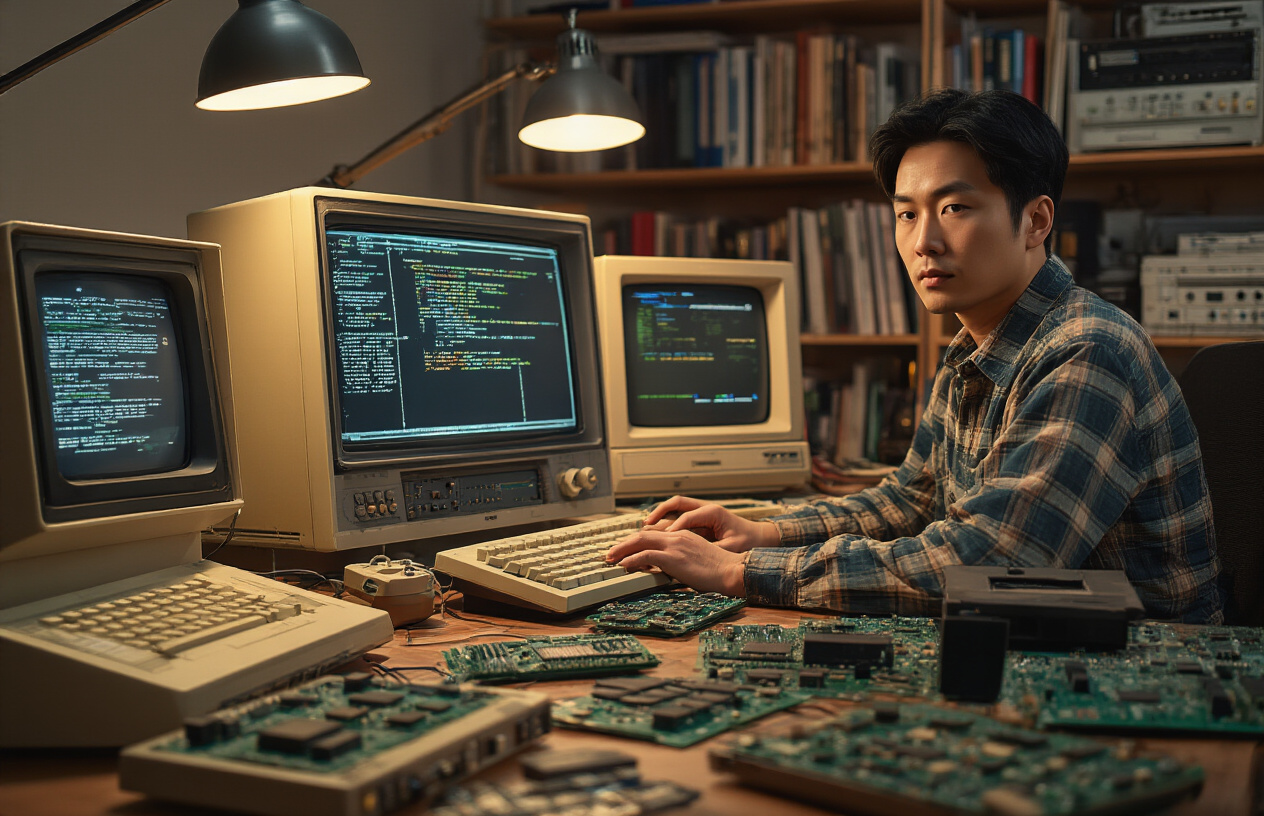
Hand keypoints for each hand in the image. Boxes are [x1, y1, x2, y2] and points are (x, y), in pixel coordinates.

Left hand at [605, 529, 746, 596]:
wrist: (732, 571)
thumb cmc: (719, 570)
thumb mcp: (696, 559)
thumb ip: (680, 559)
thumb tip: (665, 568)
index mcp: (683, 535)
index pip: (653, 534)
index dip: (636, 541)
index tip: (625, 550)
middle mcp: (677, 536)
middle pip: (642, 534)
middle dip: (623, 543)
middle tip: (610, 553)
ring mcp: (675, 546)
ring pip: (640, 541)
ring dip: (622, 550)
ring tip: (611, 558)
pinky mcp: (674, 558)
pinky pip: (646, 555)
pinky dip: (631, 559)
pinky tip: (624, 565)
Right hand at [643, 496, 780, 553]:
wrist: (758, 537)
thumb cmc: (747, 541)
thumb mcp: (731, 547)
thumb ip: (712, 550)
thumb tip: (694, 557)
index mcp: (712, 512)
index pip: (687, 517)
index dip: (674, 528)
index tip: (663, 540)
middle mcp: (704, 508)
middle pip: (676, 505)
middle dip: (659, 514)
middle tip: (645, 526)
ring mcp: (701, 512)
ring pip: (674, 509)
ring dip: (660, 516)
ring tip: (645, 527)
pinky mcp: (699, 520)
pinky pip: (678, 517)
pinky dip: (666, 522)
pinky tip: (657, 533)